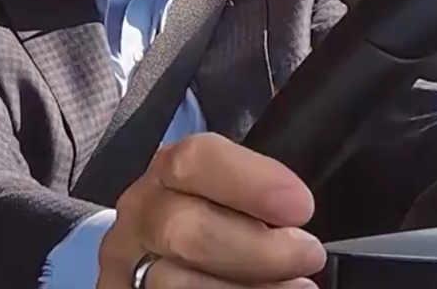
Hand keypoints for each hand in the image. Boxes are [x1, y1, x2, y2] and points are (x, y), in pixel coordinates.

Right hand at [98, 133, 324, 288]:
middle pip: (184, 229)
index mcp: (168, 173)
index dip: (251, 182)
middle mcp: (141, 215)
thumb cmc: (218, 221)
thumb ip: (258, 195)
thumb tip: (302, 211)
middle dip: (257, 249)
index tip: (301, 207)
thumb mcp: (231, 195)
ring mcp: (129, 265)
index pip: (195, 160)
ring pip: (176, 283)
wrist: (166, 257)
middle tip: (308, 255)